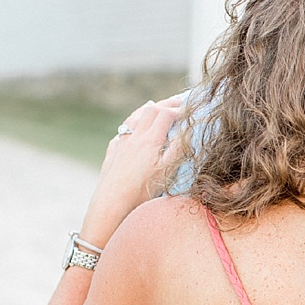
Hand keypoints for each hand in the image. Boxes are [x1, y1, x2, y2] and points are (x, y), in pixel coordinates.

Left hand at [80, 96, 183, 245]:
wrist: (112, 203)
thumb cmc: (143, 189)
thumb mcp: (168, 170)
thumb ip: (180, 147)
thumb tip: (189, 129)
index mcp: (150, 139)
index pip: (166, 113)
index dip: (180, 108)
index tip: (192, 107)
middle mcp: (134, 136)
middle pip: (150, 110)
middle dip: (166, 103)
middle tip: (180, 101)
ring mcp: (121, 143)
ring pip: (134, 117)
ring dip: (147, 109)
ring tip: (156, 105)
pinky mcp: (112, 153)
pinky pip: (123, 131)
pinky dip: (132, 124)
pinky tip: (133, 129)